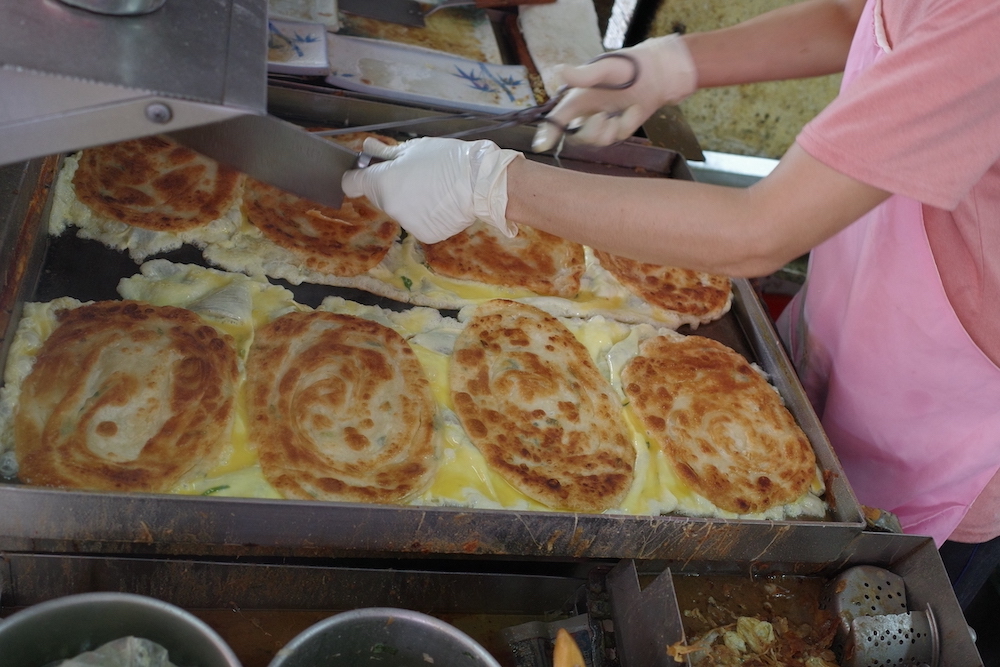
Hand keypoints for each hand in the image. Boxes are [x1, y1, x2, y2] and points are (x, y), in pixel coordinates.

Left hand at [342, 137, 521, 243]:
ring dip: (411, 202)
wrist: (479, 183)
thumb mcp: (414, 148)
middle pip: (381, 197)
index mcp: (383, 182)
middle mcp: (390, 206)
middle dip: (392, 187)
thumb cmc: (447, 160)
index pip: (352, 184)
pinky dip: (427, 216)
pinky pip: (419, 223)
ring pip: (402, 211)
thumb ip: (386, 153)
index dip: (356, 178)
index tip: (364, 175)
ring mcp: (407, 223)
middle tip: (417, 175)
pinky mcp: (424, 234)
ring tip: (436, 189)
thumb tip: (367, 147)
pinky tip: (442, 203)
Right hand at [532, 34, 696, 151]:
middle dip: (590, 132)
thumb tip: (558, 70)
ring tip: (623, 110)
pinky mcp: (616, 129)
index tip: (540, 146)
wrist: (658, 74)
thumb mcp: (606, 67)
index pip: (556, 119)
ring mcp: (601, 123)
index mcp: (577, 98)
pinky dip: (626, 125)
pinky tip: (633, 111)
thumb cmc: (629, 66)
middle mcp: (585, 113)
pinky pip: (616, 137)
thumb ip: (584, 74)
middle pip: (576, 137)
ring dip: (609, 130)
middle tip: (603, 117)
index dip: (547, 134)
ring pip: (595, 141)